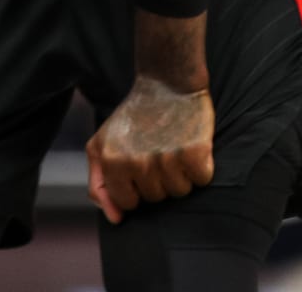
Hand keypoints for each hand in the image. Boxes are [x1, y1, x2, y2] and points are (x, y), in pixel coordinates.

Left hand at [86, 77, 214, 224]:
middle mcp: (137, 162)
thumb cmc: (133, 118)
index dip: (136, 187)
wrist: (166, 82)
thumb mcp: (101, 145)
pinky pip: (202, 179)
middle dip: (158, 179)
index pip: (128, 203)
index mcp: (112, 161)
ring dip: (180, 173)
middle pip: (156, 198)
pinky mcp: (194, 151)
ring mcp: (166, 157)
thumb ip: (99, 184)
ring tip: (173, 146)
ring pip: (180, 191)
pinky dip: (201, 166)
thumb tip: (116, 219)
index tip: (139, 165)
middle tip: (157, 148)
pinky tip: (190, 144)